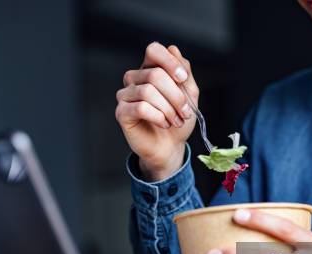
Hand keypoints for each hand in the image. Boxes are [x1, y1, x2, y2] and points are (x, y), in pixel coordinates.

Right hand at [115, 42, 198, 180]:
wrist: (170, 146)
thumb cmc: (177, 120)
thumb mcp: (189, 95)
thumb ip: (184, 73)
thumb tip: (173, 49)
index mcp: (151, 69)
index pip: (154, 50)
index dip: (169, 62)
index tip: (183, 79)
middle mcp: (135, 78)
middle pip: (155, 74)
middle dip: (176, 95)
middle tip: (185, 112)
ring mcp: (126, 94)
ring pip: (148, 91)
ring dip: (168, 108)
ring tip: (176, 120)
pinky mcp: (122, 112)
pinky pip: (141, 107)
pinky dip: (158, 116)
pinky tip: (163, 123)